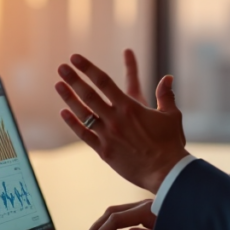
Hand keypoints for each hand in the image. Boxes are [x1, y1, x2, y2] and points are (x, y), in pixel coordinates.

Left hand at [54, 52, 186, 193]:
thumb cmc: (170, 143)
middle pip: (89, 95)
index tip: (76, 58)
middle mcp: (115, 119)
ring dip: (69, 98)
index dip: (88, 68)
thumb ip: (166, 95)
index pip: (104, 82)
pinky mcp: (104, 151)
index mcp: (130, 107)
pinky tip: (63, 113)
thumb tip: (168, 77)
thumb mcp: (171, 116)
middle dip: (74, 79)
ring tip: (58, 85)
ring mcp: (108, 135)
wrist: (165, 172)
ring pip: (83, 114)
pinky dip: (73, 123)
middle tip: (61, 67)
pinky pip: (84, 135)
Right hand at [78, 199, 155, 229]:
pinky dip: (108, 223)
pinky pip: (120, 213)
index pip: (115, 220)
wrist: (201, 219)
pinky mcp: (144, 209)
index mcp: (146, 211)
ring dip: (99, 226)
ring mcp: (142, 206)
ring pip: (113, 212)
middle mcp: (142, 205)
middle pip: (110, 213)